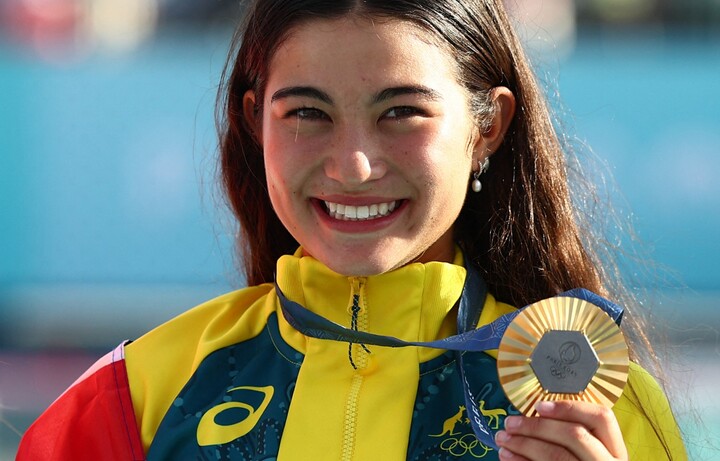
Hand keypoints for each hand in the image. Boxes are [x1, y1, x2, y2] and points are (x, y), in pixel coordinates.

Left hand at [494, 400, 627, 460]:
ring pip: (556, 454)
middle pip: (574, 435)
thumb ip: (573, 436)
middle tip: (510, 422)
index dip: (569, 408)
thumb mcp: (589, 454)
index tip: (539, 406)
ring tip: (503, 439)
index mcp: (615, 450)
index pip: (602, 418)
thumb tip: (537, 415)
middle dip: (536, 426)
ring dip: (523, 443)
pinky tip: (507, 456)